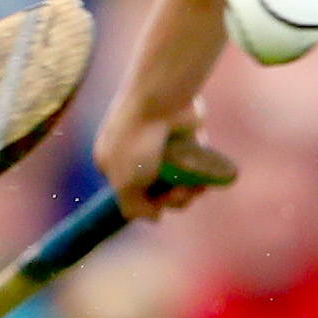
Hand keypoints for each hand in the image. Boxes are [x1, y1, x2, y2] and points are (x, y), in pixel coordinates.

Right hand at [93, 97, 210, 221]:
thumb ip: (134, 208)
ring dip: (189, 190)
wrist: (161, 99)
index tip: (159, 205)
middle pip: (158, 191)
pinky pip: (195, 164)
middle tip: (180, 192)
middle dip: (172, 199)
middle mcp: (135, 155)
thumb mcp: (125, 184)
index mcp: (112, 164)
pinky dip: (201, 174)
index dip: (149, 205)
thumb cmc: (136, 140)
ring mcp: (161, 147)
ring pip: (179, 181)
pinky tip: (206, 178)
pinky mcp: (184, 138)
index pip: (132, 195)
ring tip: (196, 187)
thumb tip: (155, 218)